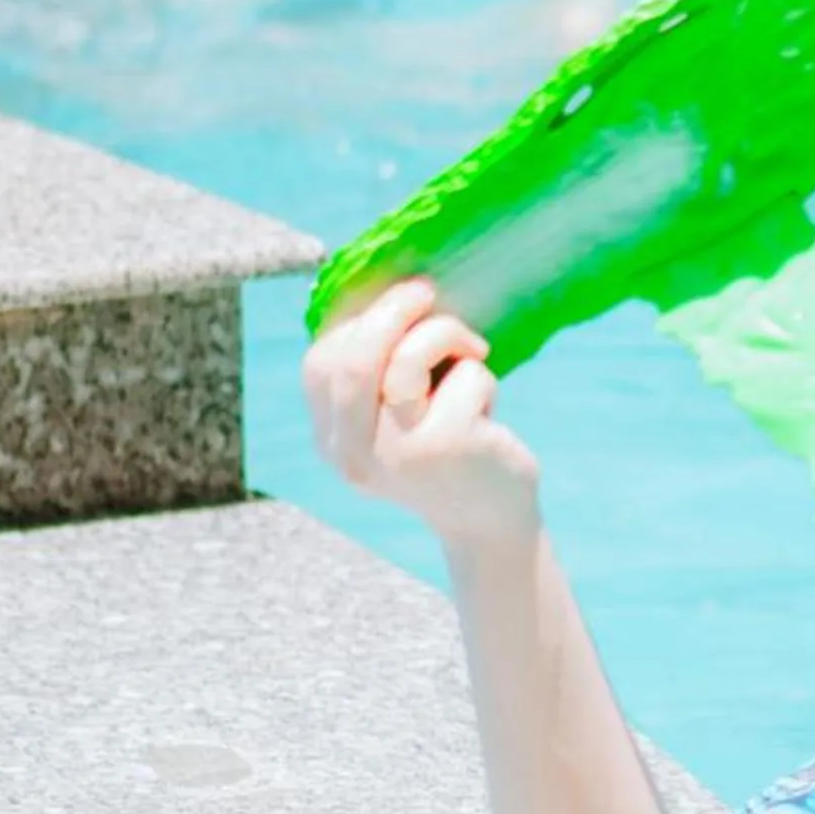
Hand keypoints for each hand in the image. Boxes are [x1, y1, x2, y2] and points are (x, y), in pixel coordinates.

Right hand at [301, 278, 540, 552]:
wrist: (492, 523)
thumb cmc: (450, 451)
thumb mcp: (401, 419)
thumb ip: (381, 373)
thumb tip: (388, 290)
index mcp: (332, 442)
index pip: (322, 365)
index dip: (357, 323)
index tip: (396, 304)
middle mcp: (354, 452)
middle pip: (355, 357)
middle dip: (393, 310)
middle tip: (427, 292)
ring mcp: (398, 452)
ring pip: (408, 357)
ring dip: (447, 335)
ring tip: (473, 351)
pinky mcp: (447, 446)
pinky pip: (464, 377)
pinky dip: (482, 377)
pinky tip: (488, 411)